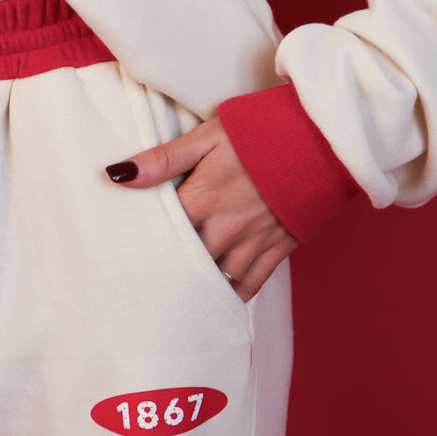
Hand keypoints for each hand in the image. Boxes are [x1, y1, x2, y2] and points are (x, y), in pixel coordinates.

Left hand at [106, 117, 297, 301]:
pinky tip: (215, 302)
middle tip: (142, 283)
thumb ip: (162, 159)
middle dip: (166, 270)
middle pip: (185, 262)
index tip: (122, 251)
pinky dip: (232, 296)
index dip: (140, 242)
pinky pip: (250, 284)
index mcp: (202, 199)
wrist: (318, 138)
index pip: (160, 232)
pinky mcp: (278, 248)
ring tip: (172, 300)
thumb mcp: (206, 137)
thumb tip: (117, 175)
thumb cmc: (258, 133)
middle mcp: (224, 228)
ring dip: (196, 287)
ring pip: (216, 279)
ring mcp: (252, 242)